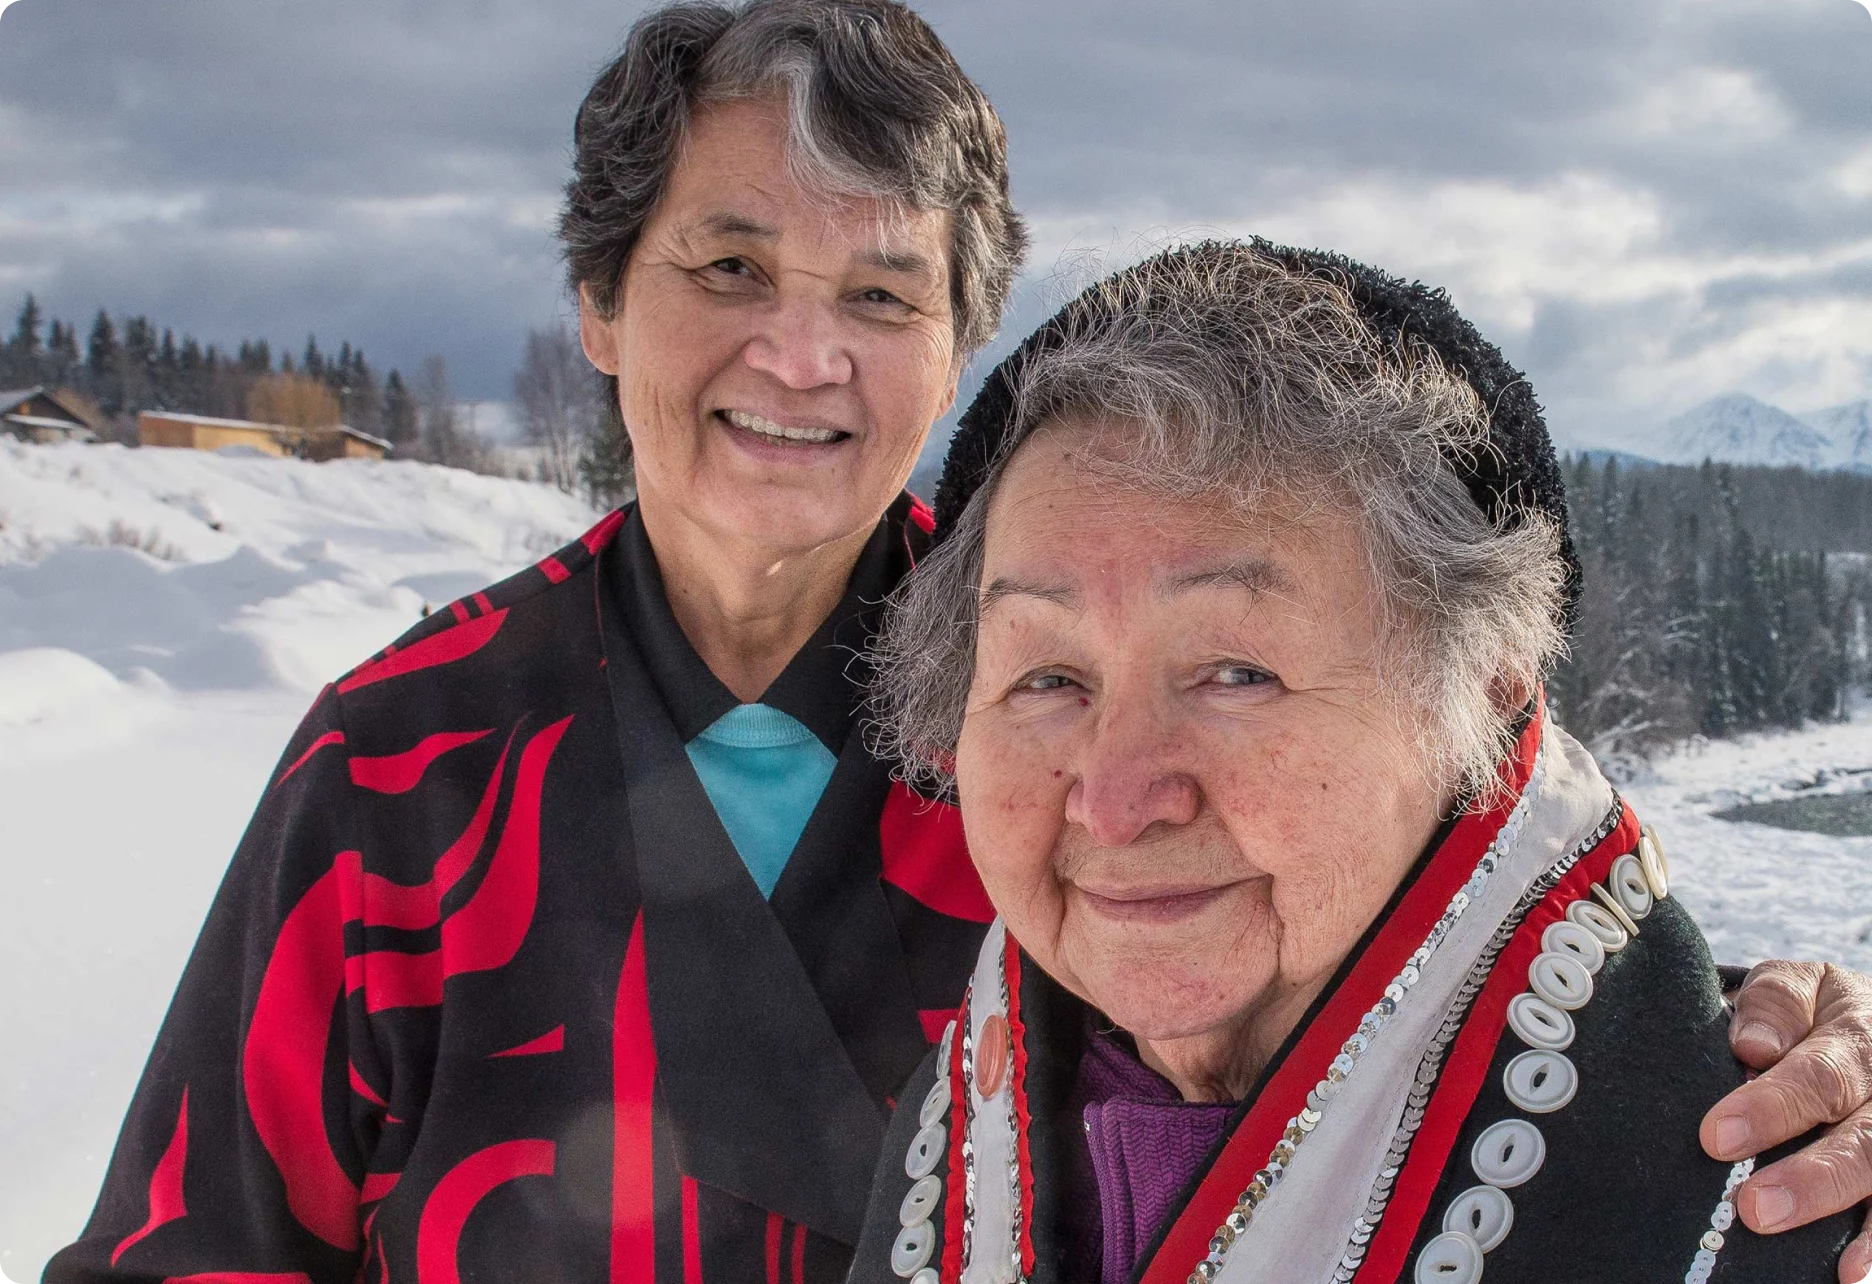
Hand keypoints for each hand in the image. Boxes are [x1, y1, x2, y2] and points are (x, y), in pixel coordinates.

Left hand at [1699, 961, 1871, 1282]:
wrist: (1871, 1021)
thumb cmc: (1810, 1013)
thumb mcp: (1793, 986)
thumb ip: (1773, 1006)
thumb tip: (1752, 1048)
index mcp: (1858, 1031)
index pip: (1819, 1073)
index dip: (1772, 1105)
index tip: (1716, 1138)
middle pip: (1866, 1135)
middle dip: (1814, 1177)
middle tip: (1754, 1210)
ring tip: (1848, 1272)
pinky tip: (1863, 1276)